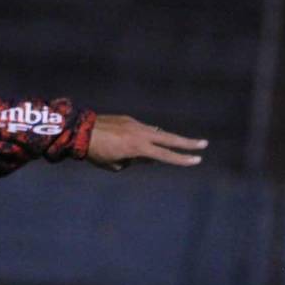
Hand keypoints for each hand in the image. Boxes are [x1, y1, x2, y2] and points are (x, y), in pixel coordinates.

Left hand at [86, 114, 207, 170]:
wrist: (80, 131)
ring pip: (156, 133)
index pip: (165, 156)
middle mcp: (140, 134)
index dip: (182, 159)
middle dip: (187, 143)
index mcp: (138, 148)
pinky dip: (146, 136)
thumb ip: (134, 162)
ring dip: (164, 140)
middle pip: (170, 138)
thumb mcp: (116, 165)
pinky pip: (143, 130)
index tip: (197, 160)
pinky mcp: (129, 120)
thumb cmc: (96, 153)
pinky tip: (139, 141)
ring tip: (165, 147)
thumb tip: (147, 157)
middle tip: (204, 144)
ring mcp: (136, 124)